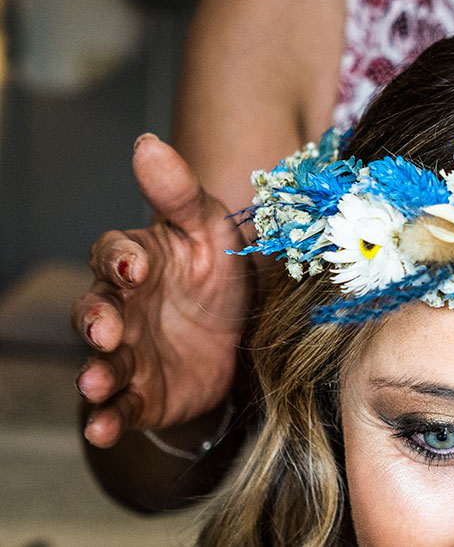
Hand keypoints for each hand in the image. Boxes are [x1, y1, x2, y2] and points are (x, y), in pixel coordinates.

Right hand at [72, 134, 250, 447]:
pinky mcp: (140, 394)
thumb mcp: (211, 230)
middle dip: (96, 320)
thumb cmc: (218, 272)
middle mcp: (123, 307)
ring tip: (96, 383)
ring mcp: (128, 353)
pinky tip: (104, 425)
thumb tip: (146, 143)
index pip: (115, 254)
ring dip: (95, 372)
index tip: (137, 268)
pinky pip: (118, 406)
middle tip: (108, 330)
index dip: (121, 260)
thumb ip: (180, 194)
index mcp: (140, 261)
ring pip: (100, 361)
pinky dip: (108, 417)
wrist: (243, 336)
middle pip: (95, 310)